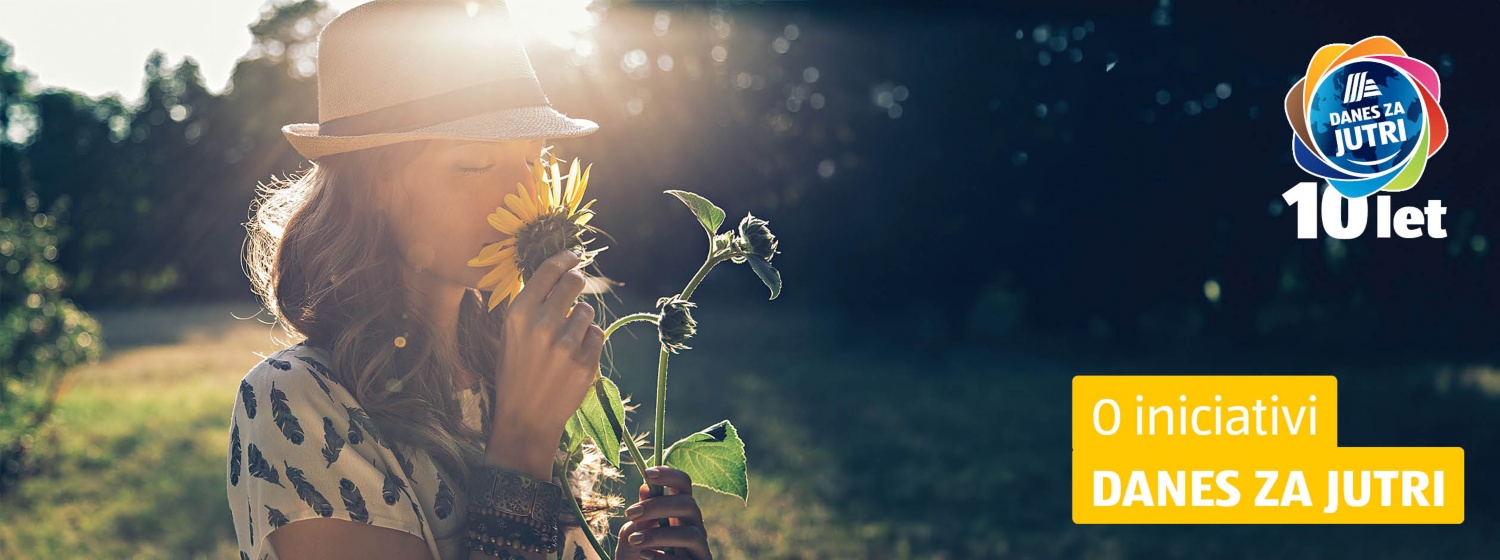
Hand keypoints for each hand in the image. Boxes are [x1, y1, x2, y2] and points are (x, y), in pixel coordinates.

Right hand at [486, 249, 604, 477]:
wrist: (525, 418)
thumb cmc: (515, 371)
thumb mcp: (510, 333)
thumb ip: (531, 304)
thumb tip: (557, 271)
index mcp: (519, 314)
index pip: (549, 270)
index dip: (565, 258)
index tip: (574, 254)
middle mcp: (542, 325)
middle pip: (575, 283)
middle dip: (577, 283)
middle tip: (574, 289)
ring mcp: (566, 345)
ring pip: (588, 311)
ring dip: (581, 320)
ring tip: (565, 340)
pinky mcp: (586, 362)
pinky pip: (597, 334)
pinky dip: (589, 341)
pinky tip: (574, 356)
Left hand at [615, 466, 711, 559]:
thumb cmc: (638, 559)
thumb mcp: (633, 536)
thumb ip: (641, 516)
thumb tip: (647, 487)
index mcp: (678, 513)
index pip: (684, 485)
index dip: (670, 475)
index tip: (647, 472)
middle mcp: (693, 527)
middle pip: (689, 505)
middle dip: (658, 506)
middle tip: (630, 513)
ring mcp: (699, 549)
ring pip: (691, 533)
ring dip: (659, 534)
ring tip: (633, 541)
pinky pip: (686, 559)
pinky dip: (663, 556)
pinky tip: (644, 556)